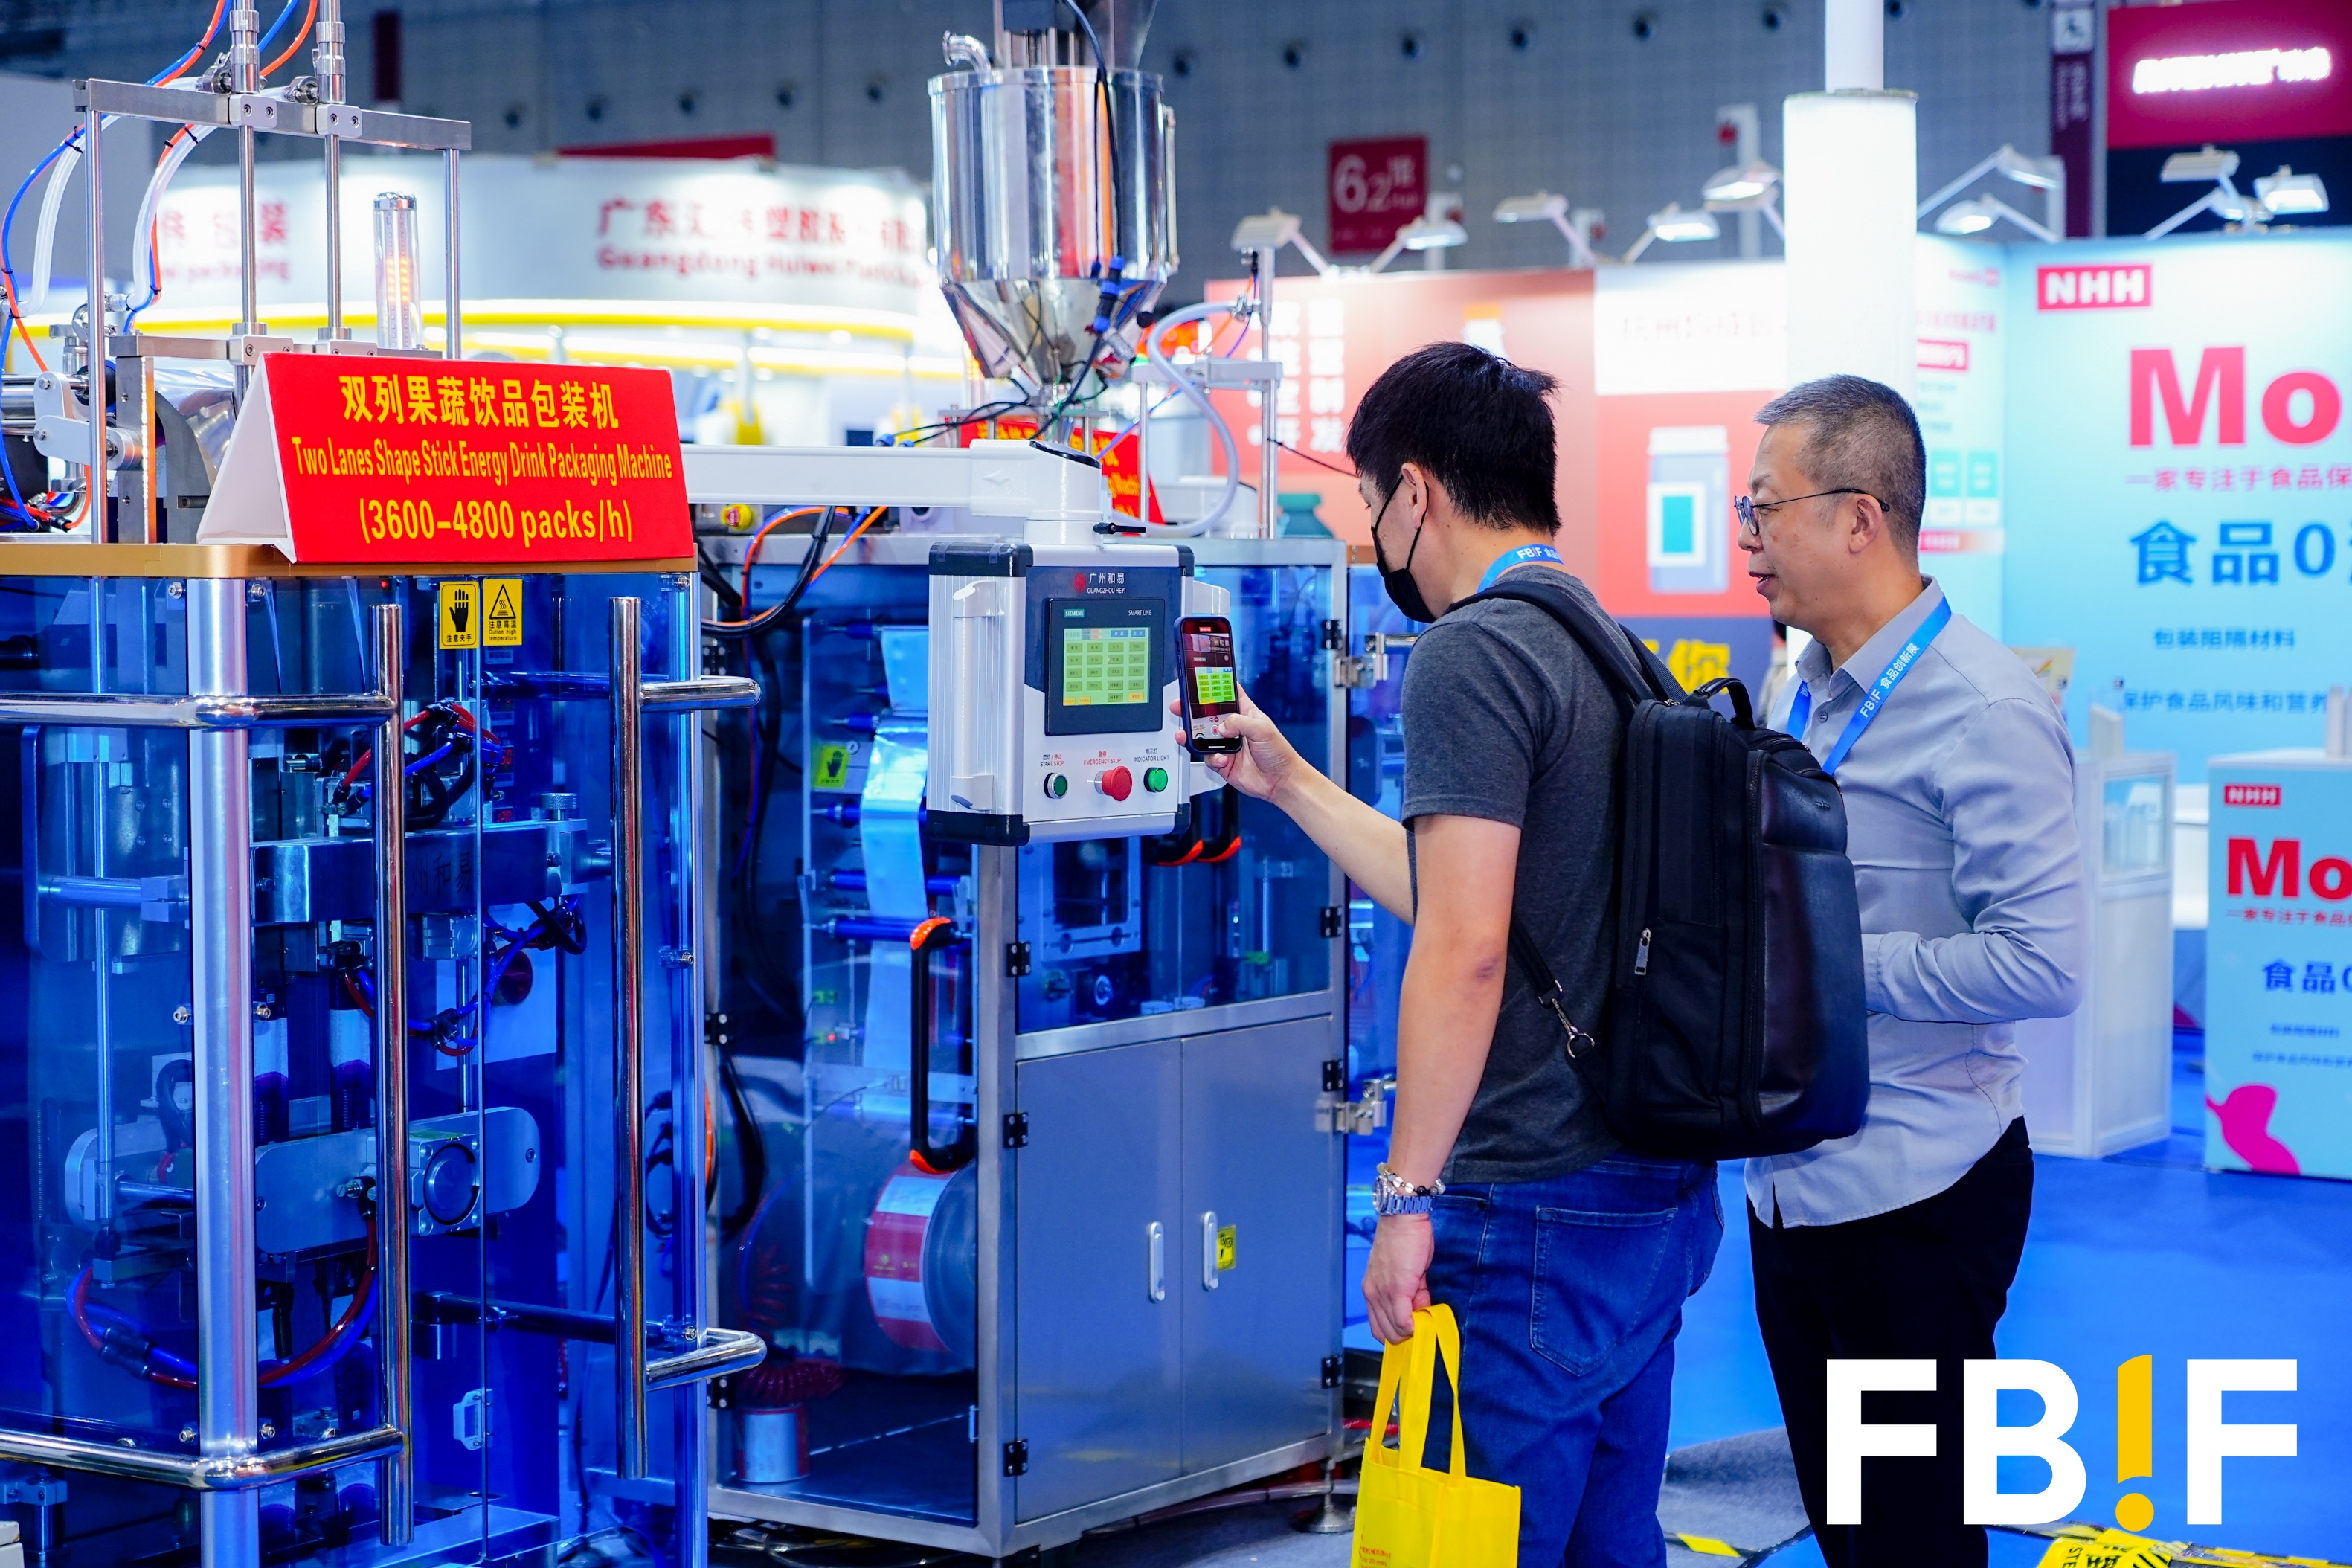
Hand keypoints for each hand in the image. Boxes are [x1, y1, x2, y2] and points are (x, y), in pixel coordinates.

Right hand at [1171, 684, 1304, 804]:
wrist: (1280, 781)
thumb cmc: (1279, 753)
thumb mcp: (1262, 729)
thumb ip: (1240, 722)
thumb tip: (1221, 726)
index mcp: (1245, 713)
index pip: (1228, 694)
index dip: (1215, 686)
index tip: (1201, 680)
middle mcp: (1234, 728)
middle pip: (1207, 715)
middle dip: (1192, 711)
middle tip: (1180, 706)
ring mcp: (1227, 745)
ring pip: (1202, 737)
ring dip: (1194, 736)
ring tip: (1187, 735)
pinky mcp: (1223, 763)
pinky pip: (1208, 758)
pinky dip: (1212, 758)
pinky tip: (1222, 759)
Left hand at [1364, 1214, 1434, 1344]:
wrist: (1403, 1217)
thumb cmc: (1405, 1240)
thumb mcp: (1404, 1272)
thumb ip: (1411, 1294)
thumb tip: (1419, 1313)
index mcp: (1371, 1290)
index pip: (1378, 1327)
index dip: (1397, 1333)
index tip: (1413, 1330)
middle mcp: (1373, 1294)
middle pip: (1385, 1334)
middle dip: (1406, 1335)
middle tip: (1422, 1323)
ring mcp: (1383, 1294)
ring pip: (1394, 1331)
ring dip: (1413, 1329)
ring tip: (1425, 1314)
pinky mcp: (1398, 1290)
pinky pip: (1405, 1321)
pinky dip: (1416, 1326)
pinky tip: (1426, 1318)